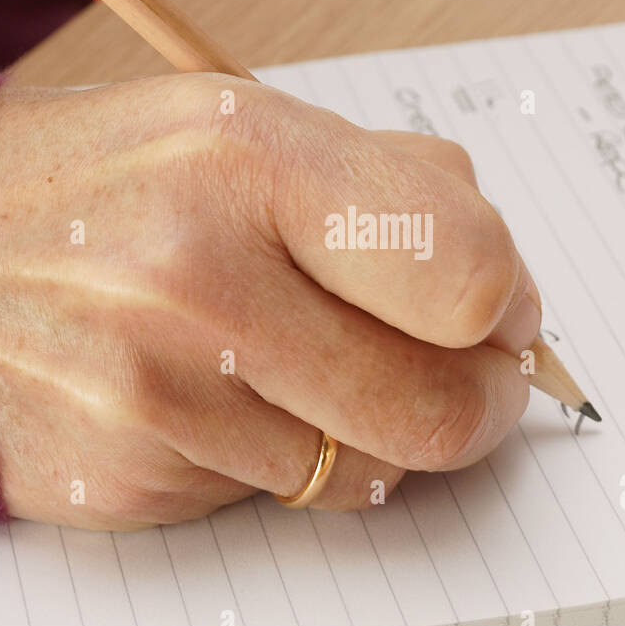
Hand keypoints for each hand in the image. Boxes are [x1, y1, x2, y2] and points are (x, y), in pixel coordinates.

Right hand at [0, 73, 540, 527]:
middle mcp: (195, 280)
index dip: (508, 304)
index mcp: (246, 159)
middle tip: (470, 382)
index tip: (500, 311)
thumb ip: (392, 183)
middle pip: (433, 406)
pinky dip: (287, 460)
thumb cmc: (116, 185)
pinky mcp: (129, 481)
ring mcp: (155, 394)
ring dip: (379, 434)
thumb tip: (506, 285)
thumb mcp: (244, 125)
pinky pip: (278, 500)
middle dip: (479, 403)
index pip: (461, 270)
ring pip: (368, 472)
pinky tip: (236, 404)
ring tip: (329, 374)